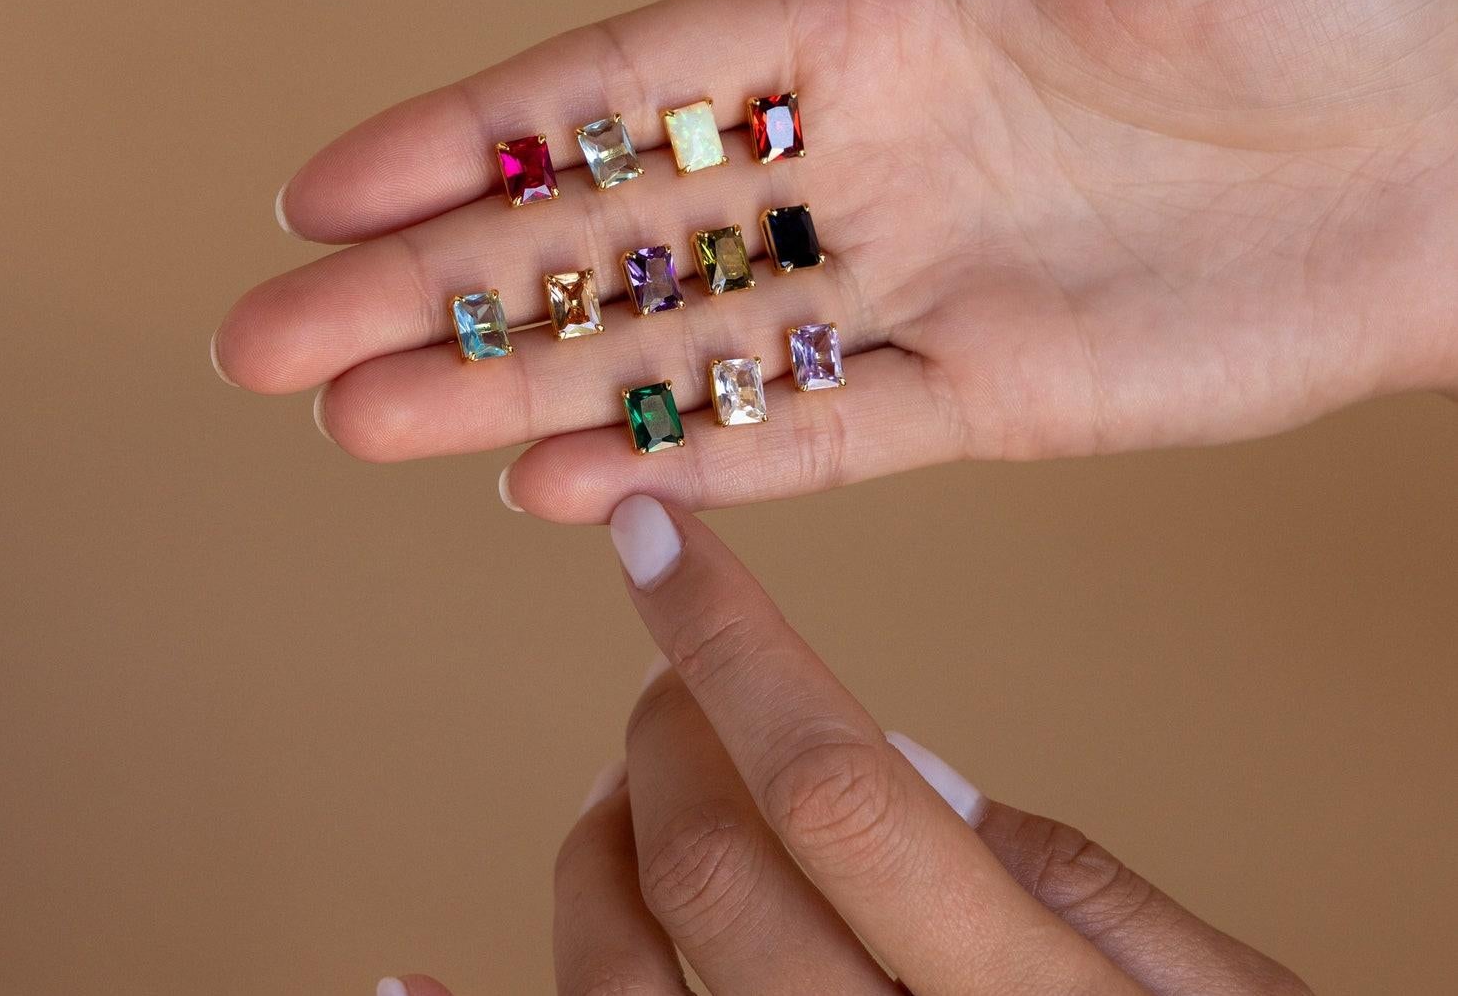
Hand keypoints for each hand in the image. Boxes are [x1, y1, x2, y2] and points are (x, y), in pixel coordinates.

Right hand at [213, 0, 1457, 518]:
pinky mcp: (982, 393)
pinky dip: (689, 459)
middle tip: (272, 346)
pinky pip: (808, 434)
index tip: (319, 188)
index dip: (464, 134)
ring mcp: (909, 279)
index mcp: (869, 16)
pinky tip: (558, 481)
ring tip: (366, 429)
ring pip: (674, 346)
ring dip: (516, 389)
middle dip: (432, 288)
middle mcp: (859, 153)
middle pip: (604, 231)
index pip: (622, 81)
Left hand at [380, 497, 1313, 995]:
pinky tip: (397, 979)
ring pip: (616, 984)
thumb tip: (910, 765)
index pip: (836, 782)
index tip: (647, 527)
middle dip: (671, 728)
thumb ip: (1080, 889)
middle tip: (675, 676)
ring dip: (593, 853)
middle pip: (710, 865)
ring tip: (624, 789)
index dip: (729, 637)